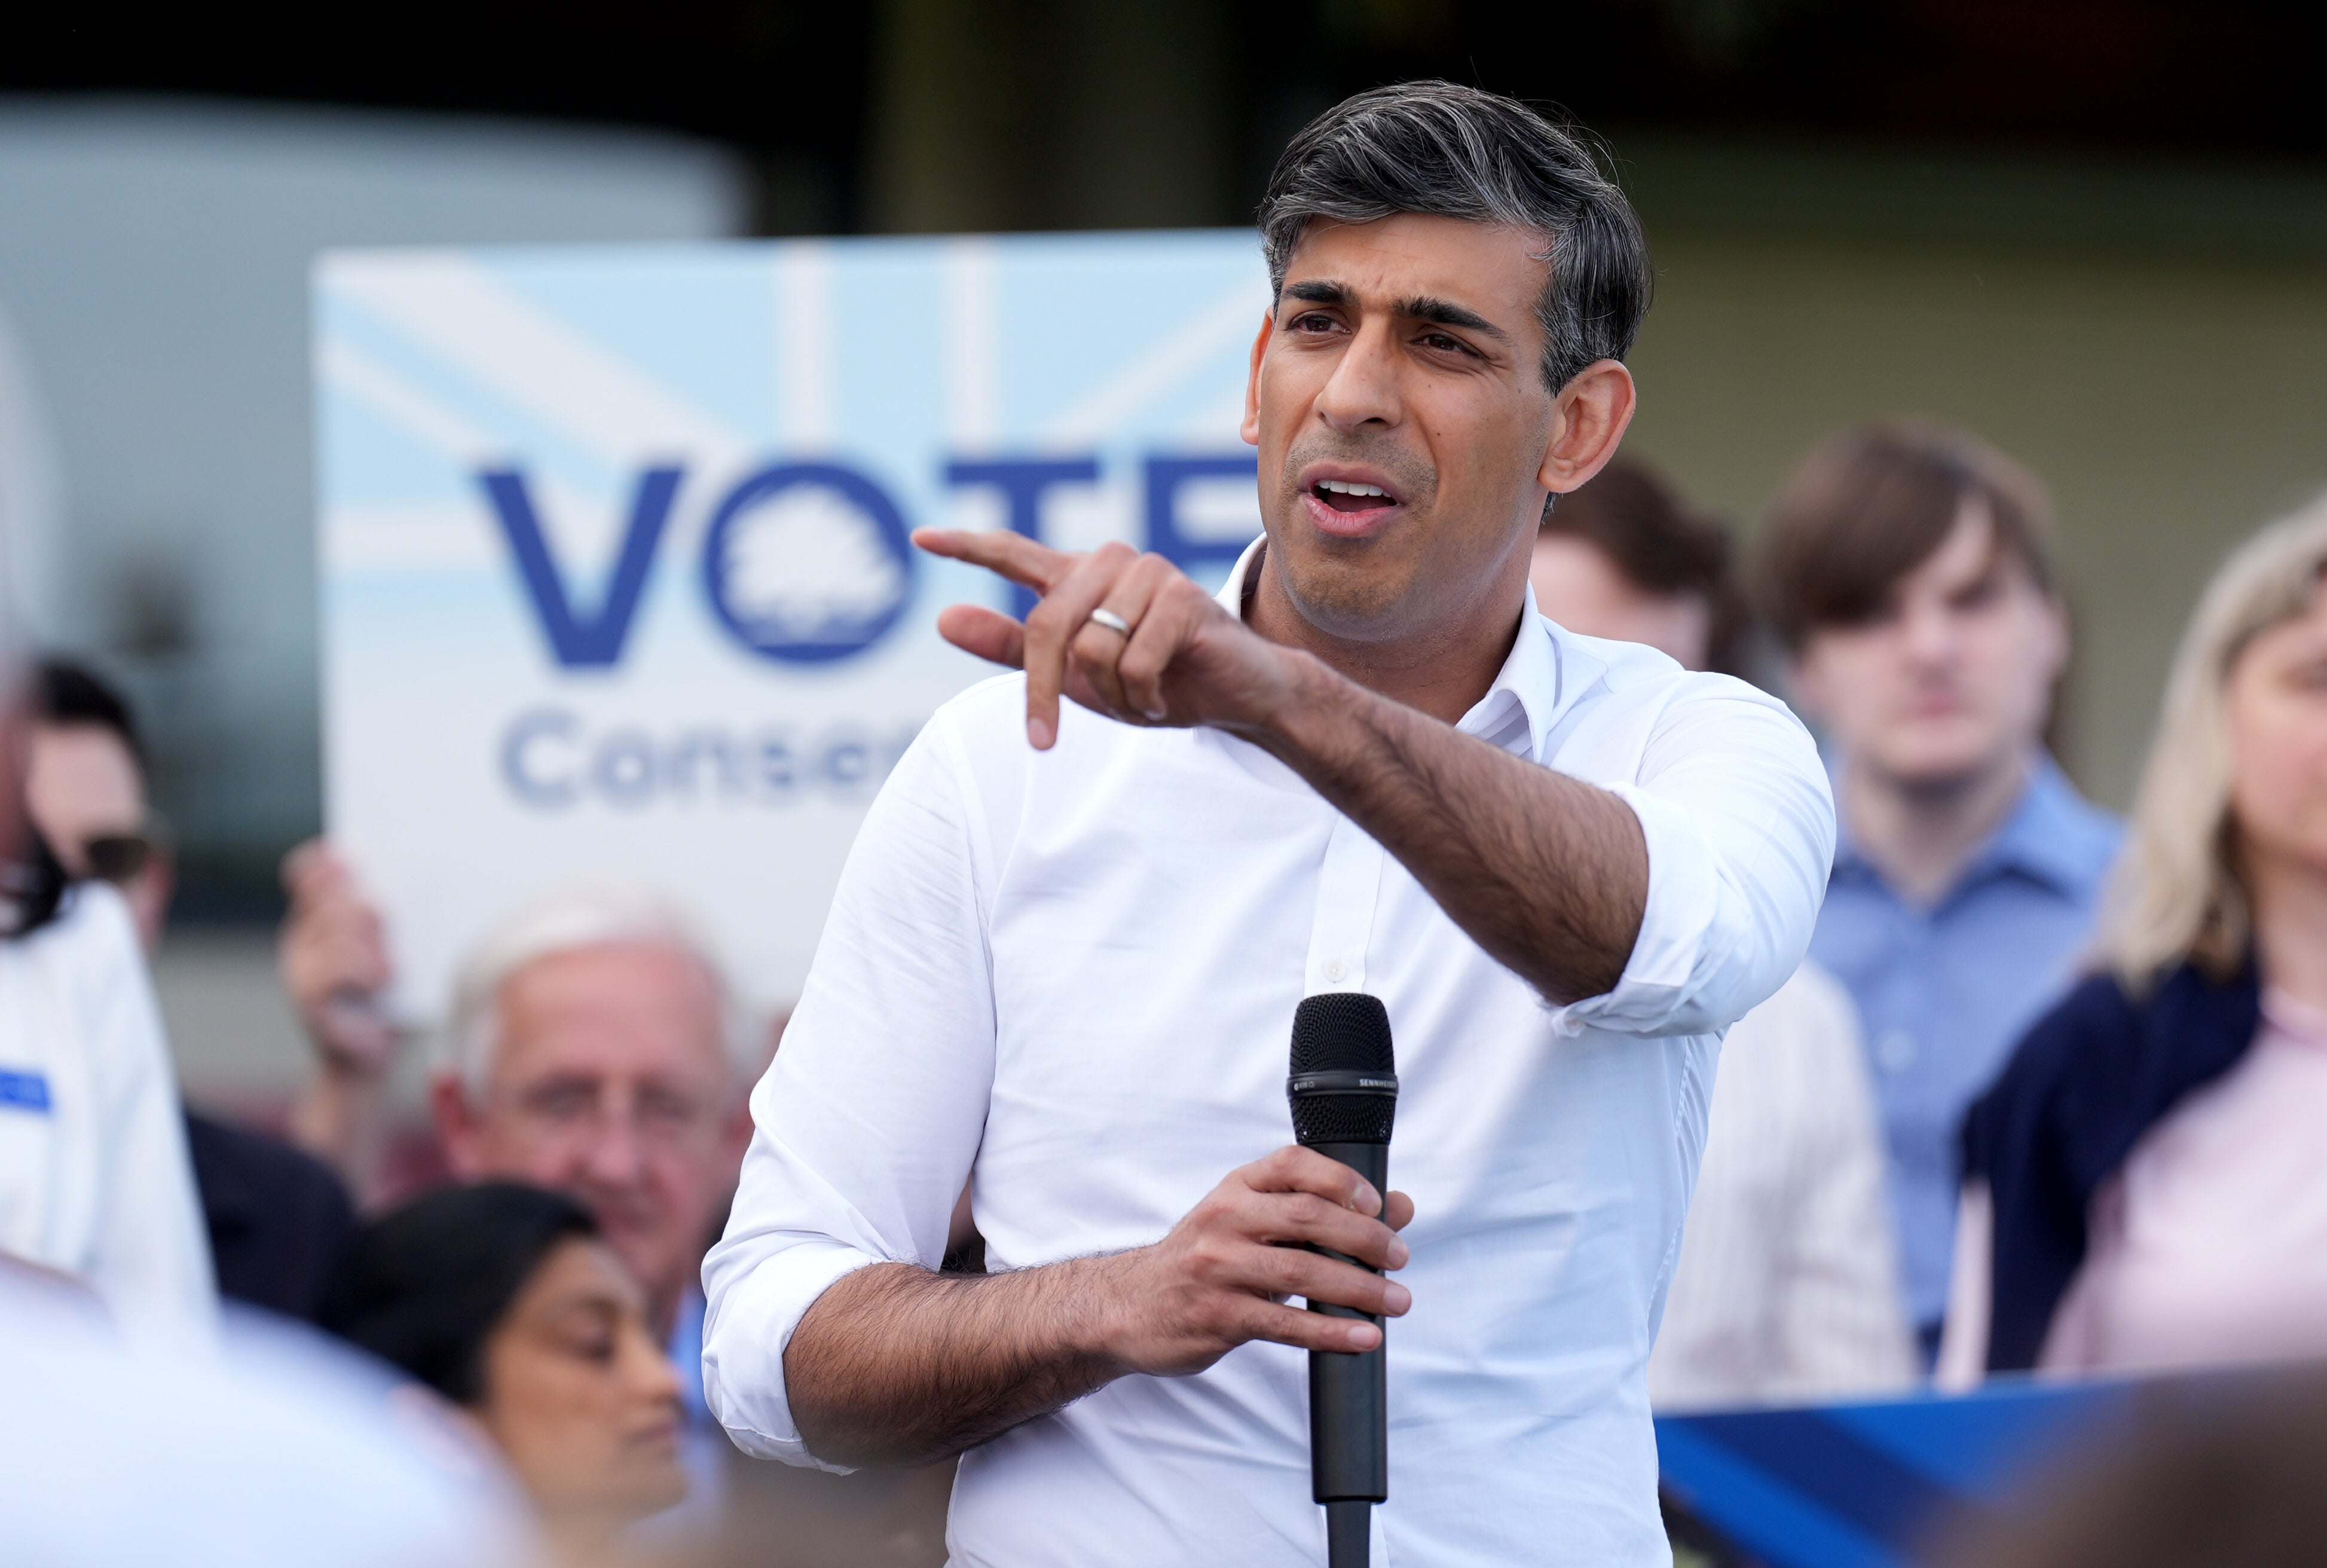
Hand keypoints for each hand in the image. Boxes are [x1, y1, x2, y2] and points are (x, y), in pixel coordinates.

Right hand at [277, 840, 396, 1077]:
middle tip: (387, 928)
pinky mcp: (308, 1000)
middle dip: (366, 909)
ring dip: (372, 945)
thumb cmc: (387, 1000)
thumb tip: (392, 877)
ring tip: (388, 969)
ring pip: (338, 930)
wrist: (368, 1061)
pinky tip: (381, 984)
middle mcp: (301, 939)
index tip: (351, 859)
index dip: (325, 859)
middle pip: (330, 897)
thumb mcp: (388, 950)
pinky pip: (338, 969)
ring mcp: (298, 969)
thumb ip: (382, 916)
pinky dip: (366, 973)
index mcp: (318, 919)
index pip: (306, 872)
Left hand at [913, 529, 1306, 750]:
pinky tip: (1165, 696)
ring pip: (1092, 649)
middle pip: (1047, 626)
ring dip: (1113, 696)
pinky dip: (1144, 697)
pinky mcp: (1184, 599)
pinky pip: (1135, 661)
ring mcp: (1150, 574)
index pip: (1015, 553)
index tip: (919, 538)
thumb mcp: (1075, 676)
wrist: (1238, 694)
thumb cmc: (1157, 680)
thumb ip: (1012, 648)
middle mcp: (1111, 563)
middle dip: (1044, 693)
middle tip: (1044, 740)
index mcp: (1080, 579)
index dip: (967, 547)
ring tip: (1141, 698)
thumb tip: (945, 619)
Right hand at [1090, 1145, 1414, 1377]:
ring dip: (1359, 1289)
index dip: (1341, 1179)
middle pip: (1308, 1216)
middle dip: (1365, 1238)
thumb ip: (1322, 1213)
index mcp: (1237, 1189)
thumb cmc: (1205, 1261)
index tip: (1378, 1204)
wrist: (1130, 1307)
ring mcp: (1218, 1267)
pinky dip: (1330, 1331)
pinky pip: (1284, 1323)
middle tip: (1400, 1257)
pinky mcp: (1218, 1315)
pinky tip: (1362, 1337)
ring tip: (1396, 1301)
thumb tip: (1399, 1207)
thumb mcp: (1253, 1224)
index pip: (1292, 1164)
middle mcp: (1225, 1219)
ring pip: (1301, 1270)